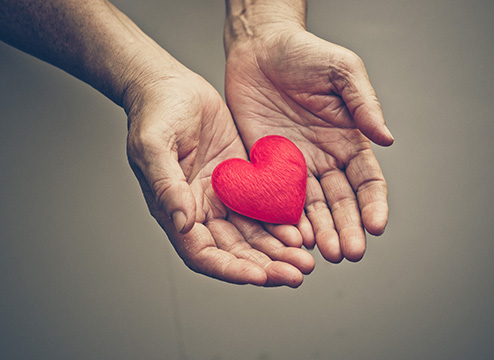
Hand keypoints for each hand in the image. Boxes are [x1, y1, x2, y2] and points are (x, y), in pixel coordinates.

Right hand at [124, 63, 313, 286]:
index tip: (259, 276)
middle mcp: (202, 210)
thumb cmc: (155, 111)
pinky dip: (282, 223)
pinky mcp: (243, 179)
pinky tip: (302, 230)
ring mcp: (224, 196)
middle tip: (297, 273)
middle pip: (235, 251)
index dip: (230, 269)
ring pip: (255, 235)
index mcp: (175, 209)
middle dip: (266, 266)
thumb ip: (166, 186)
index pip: (202, 253)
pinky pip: (264, 207)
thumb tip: (183, 224)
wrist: (172, 85)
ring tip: (306, 260)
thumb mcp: (153, 145)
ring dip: (279, 251)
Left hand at [225, 29, 392, 262]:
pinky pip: (276, 197)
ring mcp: (294, 167)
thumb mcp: (342, 70)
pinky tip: (291, 237)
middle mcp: (324, 159)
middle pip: (340, 202)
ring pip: (311, 208)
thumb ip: (364, 104)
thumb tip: (387, 139)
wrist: (258, 49)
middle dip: (347, 228)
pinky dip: (285, 219)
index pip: (367, 181)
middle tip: (348, 253)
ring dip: (320, 232)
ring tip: (324, 253)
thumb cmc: (304, 53)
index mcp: (348, 141)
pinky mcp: (265, 167)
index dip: (374, 204)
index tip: (376, 226)